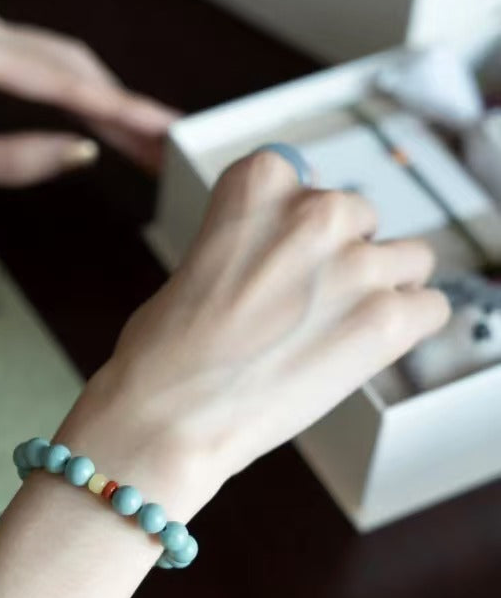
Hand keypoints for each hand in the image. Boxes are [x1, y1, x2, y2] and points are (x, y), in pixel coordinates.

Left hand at [0, 0, 176, 186]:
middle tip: (162, 146)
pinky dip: (62, 84)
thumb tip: (79, 157)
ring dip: (96, 94)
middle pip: (71, 61)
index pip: (67, 82)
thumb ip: (12, 160)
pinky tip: (84, 110)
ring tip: (135, 136)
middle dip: (121, 106)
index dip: (124, 112)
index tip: (167, 130)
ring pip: (52, 55)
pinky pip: (26, 56)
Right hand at [62, 151, 449, 517]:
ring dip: (379, 291)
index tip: (282, 263)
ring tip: (332, 334)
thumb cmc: (166, 350)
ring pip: (409, 260)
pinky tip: (362, 353)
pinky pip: (431, 307)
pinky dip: (405, 330)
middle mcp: (316, 210)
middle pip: (365, 219)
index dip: (300, 230)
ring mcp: (357, 264)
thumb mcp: (201, 258)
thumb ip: (256, 239)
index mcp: (261, 181)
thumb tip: (301, 254)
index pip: (311, 182)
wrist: (167, 416)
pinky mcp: (386, 319)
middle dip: (342, 259)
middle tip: (304, 309)